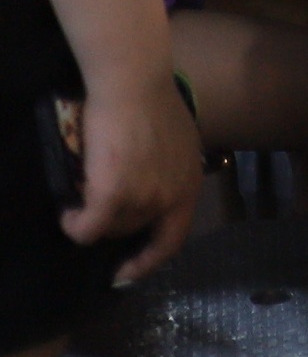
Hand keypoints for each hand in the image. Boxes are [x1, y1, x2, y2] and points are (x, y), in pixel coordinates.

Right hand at [64, 68, 200, 284]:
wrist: (133, 85)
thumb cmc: (152, 103)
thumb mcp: (176, 143)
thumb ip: (168, 170)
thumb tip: (153, 186)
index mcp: (189, 184)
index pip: (173, 238)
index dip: (150, 260)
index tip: (128, 272)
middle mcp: (171, 196)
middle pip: (135, 230)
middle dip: (114, 223)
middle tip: (96, 209)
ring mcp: (144, 197)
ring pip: (111, 227)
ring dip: (94, 219)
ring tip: (81, 200)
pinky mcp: (114, 193)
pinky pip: (88, 228)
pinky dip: (75, 225)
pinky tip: (68, 215)